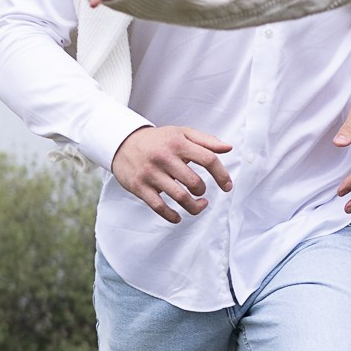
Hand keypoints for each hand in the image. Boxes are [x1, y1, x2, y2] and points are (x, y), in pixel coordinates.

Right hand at [111, 121, 233, 221]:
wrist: (122, 142)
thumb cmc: (158, 140)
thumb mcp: (181, 133)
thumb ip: (206, 141)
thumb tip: (228, 148)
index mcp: (178, 143)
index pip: (208, 159)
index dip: (222, 175)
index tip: (227, 186)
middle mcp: (164, 158)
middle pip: (194, 182)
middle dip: (202, 192)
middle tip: (201, 193)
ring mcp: (151, 173)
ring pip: (180, 197)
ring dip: (193, 207)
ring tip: (198, 206)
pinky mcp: (139, 186)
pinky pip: (159, 207)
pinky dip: (172, 216)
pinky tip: (178, 217)